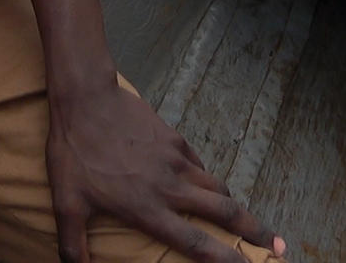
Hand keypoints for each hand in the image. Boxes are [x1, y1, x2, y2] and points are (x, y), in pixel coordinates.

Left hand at [46, 78, 283, 262]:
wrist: (86, 99)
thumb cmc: (74, 153)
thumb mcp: (66, 204)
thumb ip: (72, 244)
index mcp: (148, 209)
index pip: (196, 242)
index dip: (227, 260)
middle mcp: (170, 187)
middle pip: (226, 213)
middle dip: (256, 232)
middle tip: (279, 246)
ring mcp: (176, 160)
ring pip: (217, 187)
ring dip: (234, 207)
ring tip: (246, 221)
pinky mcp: (174, 138)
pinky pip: (199, 164)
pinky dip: (207, 178)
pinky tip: (205, 183)